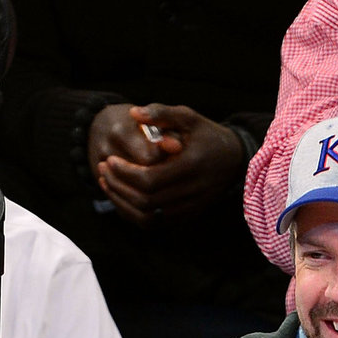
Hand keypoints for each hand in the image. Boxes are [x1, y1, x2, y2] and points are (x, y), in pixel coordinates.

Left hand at [94, 104, 244, 225]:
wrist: (234, 160)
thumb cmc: (208, 135)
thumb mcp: (188, 116)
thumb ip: (161, 113)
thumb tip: (133, 113)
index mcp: (191, 167)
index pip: (149, 180)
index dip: (125, 172)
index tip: (108, 159)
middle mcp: (192, 192)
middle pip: (146, 201)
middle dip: (119, 187)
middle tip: (102, 170)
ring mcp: (190, 207)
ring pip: (149, 218)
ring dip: (123, 204)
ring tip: (108, 184)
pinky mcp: (187, 216)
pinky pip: (155, 224)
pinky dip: (134, 214)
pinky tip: (122, 198)